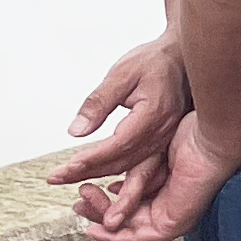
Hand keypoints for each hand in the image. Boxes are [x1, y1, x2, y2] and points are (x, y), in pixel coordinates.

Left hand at [52, 29, 188, 189]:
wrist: (180, 58)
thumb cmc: (155, 61)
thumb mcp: (121, 73)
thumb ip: (98, 102)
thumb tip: (77, 129)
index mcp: (153, 115)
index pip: (117, 145)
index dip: (91, 159)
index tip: (68, 167)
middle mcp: (162, 132)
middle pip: (123, 162)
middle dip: (89, 173)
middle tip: (60, 177)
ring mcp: (165, 139)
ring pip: (131, 168)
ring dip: (102, 178)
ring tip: (75, 182)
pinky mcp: (162, 142)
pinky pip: (141, 166)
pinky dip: (120, 176)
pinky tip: (105, 181)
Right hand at [75, 106, 240, 240]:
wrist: (209, 138)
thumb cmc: (189, 137)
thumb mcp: (149, 158)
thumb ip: (132, 176)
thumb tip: (115, 186)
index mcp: (164, 191)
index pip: (131, 207)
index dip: (106, 204)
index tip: (86, 195)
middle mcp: (169, 206)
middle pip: (126, 220)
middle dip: (97, 212)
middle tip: (80, 201)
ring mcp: (173, 219)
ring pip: (129, 230)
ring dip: (101, 220)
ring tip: (83, 205)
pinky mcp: (174, 225)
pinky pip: (140, 238)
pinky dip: (116, 237)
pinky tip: (98, 230)